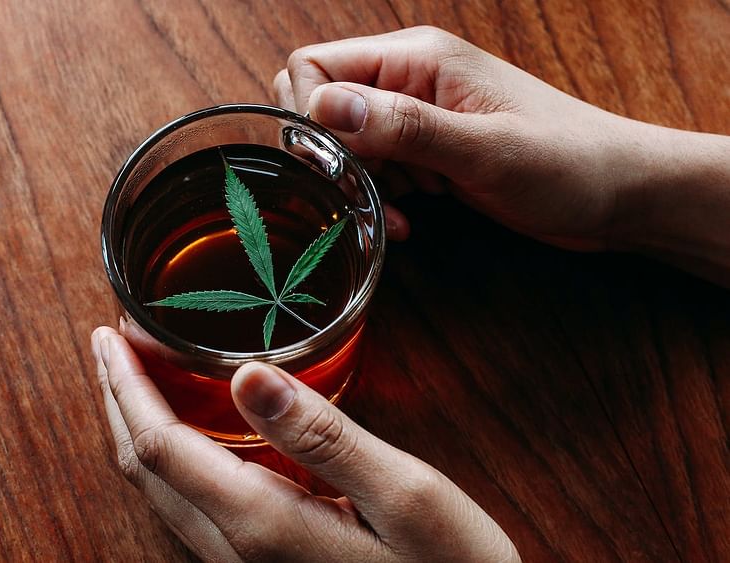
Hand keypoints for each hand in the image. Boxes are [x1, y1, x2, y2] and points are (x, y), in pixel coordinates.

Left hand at [92, 326, 519, 561]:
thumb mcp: (404, 495)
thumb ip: (324, 437)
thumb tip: (248, 375)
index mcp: (261, 522)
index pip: (160, 444)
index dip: (126, 385)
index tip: (112, 334)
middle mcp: (235, 550)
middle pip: (146, 467)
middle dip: (119, 399)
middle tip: (111, 342)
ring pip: (162, 489)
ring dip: (139, 426)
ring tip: (136, 375)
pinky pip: (191, 505)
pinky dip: (172, 454)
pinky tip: (191, 428)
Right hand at [274, 26, 729, 278]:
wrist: (617, 193)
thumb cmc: (566, 161)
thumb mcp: (482, 147)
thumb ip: (402, 126)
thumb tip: (323, 107)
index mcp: (417, 58)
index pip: (315, 65)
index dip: (306, 114)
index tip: (330, 163)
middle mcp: (410, 80)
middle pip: (323, 105)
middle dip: (328, 155)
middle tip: (358, 191)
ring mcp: (419, 117)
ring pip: (345, 145)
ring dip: (356, 185)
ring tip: (393, 214)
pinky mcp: (429, 152)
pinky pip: (377, 171)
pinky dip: (381, 199)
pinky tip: (407, 223)